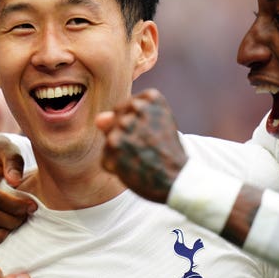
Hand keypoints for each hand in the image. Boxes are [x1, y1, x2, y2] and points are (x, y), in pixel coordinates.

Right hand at [0, 134, 36, 243]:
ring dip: (5, 228)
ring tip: (21, 220)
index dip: (14, 202)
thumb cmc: (1, 152)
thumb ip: (13, 162)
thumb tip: (14, 181)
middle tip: (29, 214)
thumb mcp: (9, 149)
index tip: (32, 205)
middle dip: (11, 217)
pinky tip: (10, 227)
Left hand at [97, 88, 187, 202]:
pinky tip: (134, 169)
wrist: (179, 179)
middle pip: (115, 121)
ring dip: (120, 153)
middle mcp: (137, 107)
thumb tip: (99, 119)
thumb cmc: (166, 152)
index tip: (152, 135)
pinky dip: (115, 167)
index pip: (124, 109)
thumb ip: (125, 117)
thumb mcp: (154, 127)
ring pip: (109, 139)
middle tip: (147, 147)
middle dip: (126, 137)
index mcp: (151, 98)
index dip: (135, 127)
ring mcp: (124, 126)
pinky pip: (105, 158)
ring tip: (140, 158)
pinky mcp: (113, 145)